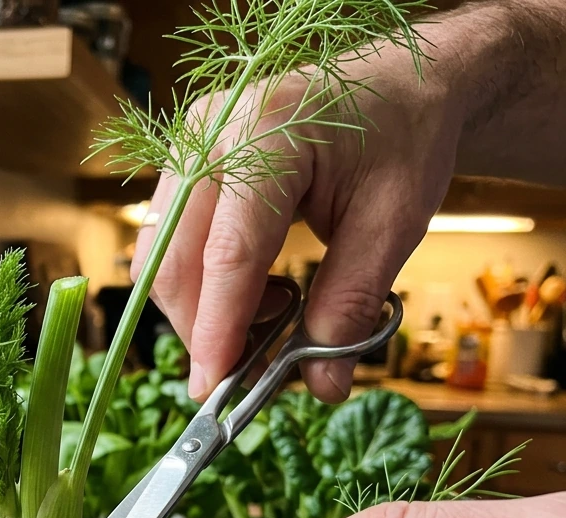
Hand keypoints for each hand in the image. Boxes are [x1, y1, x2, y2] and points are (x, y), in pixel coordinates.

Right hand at [131, 51, 458, 402]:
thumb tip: (321, 386)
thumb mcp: (394, 223)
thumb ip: (351, 304)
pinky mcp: (184, 159)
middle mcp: (212, 132)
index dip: (217, 327)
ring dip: (201, 307)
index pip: (228, 253)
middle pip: (175, 259)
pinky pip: (169, 240)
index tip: (214, 386)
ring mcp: (190, 141)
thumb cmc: (404, 137)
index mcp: (269, 135)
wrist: (400, 83)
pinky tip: (255, 286)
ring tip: (273, 311)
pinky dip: (202, 282)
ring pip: (161, 256)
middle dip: (202, 328)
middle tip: (248, 371)